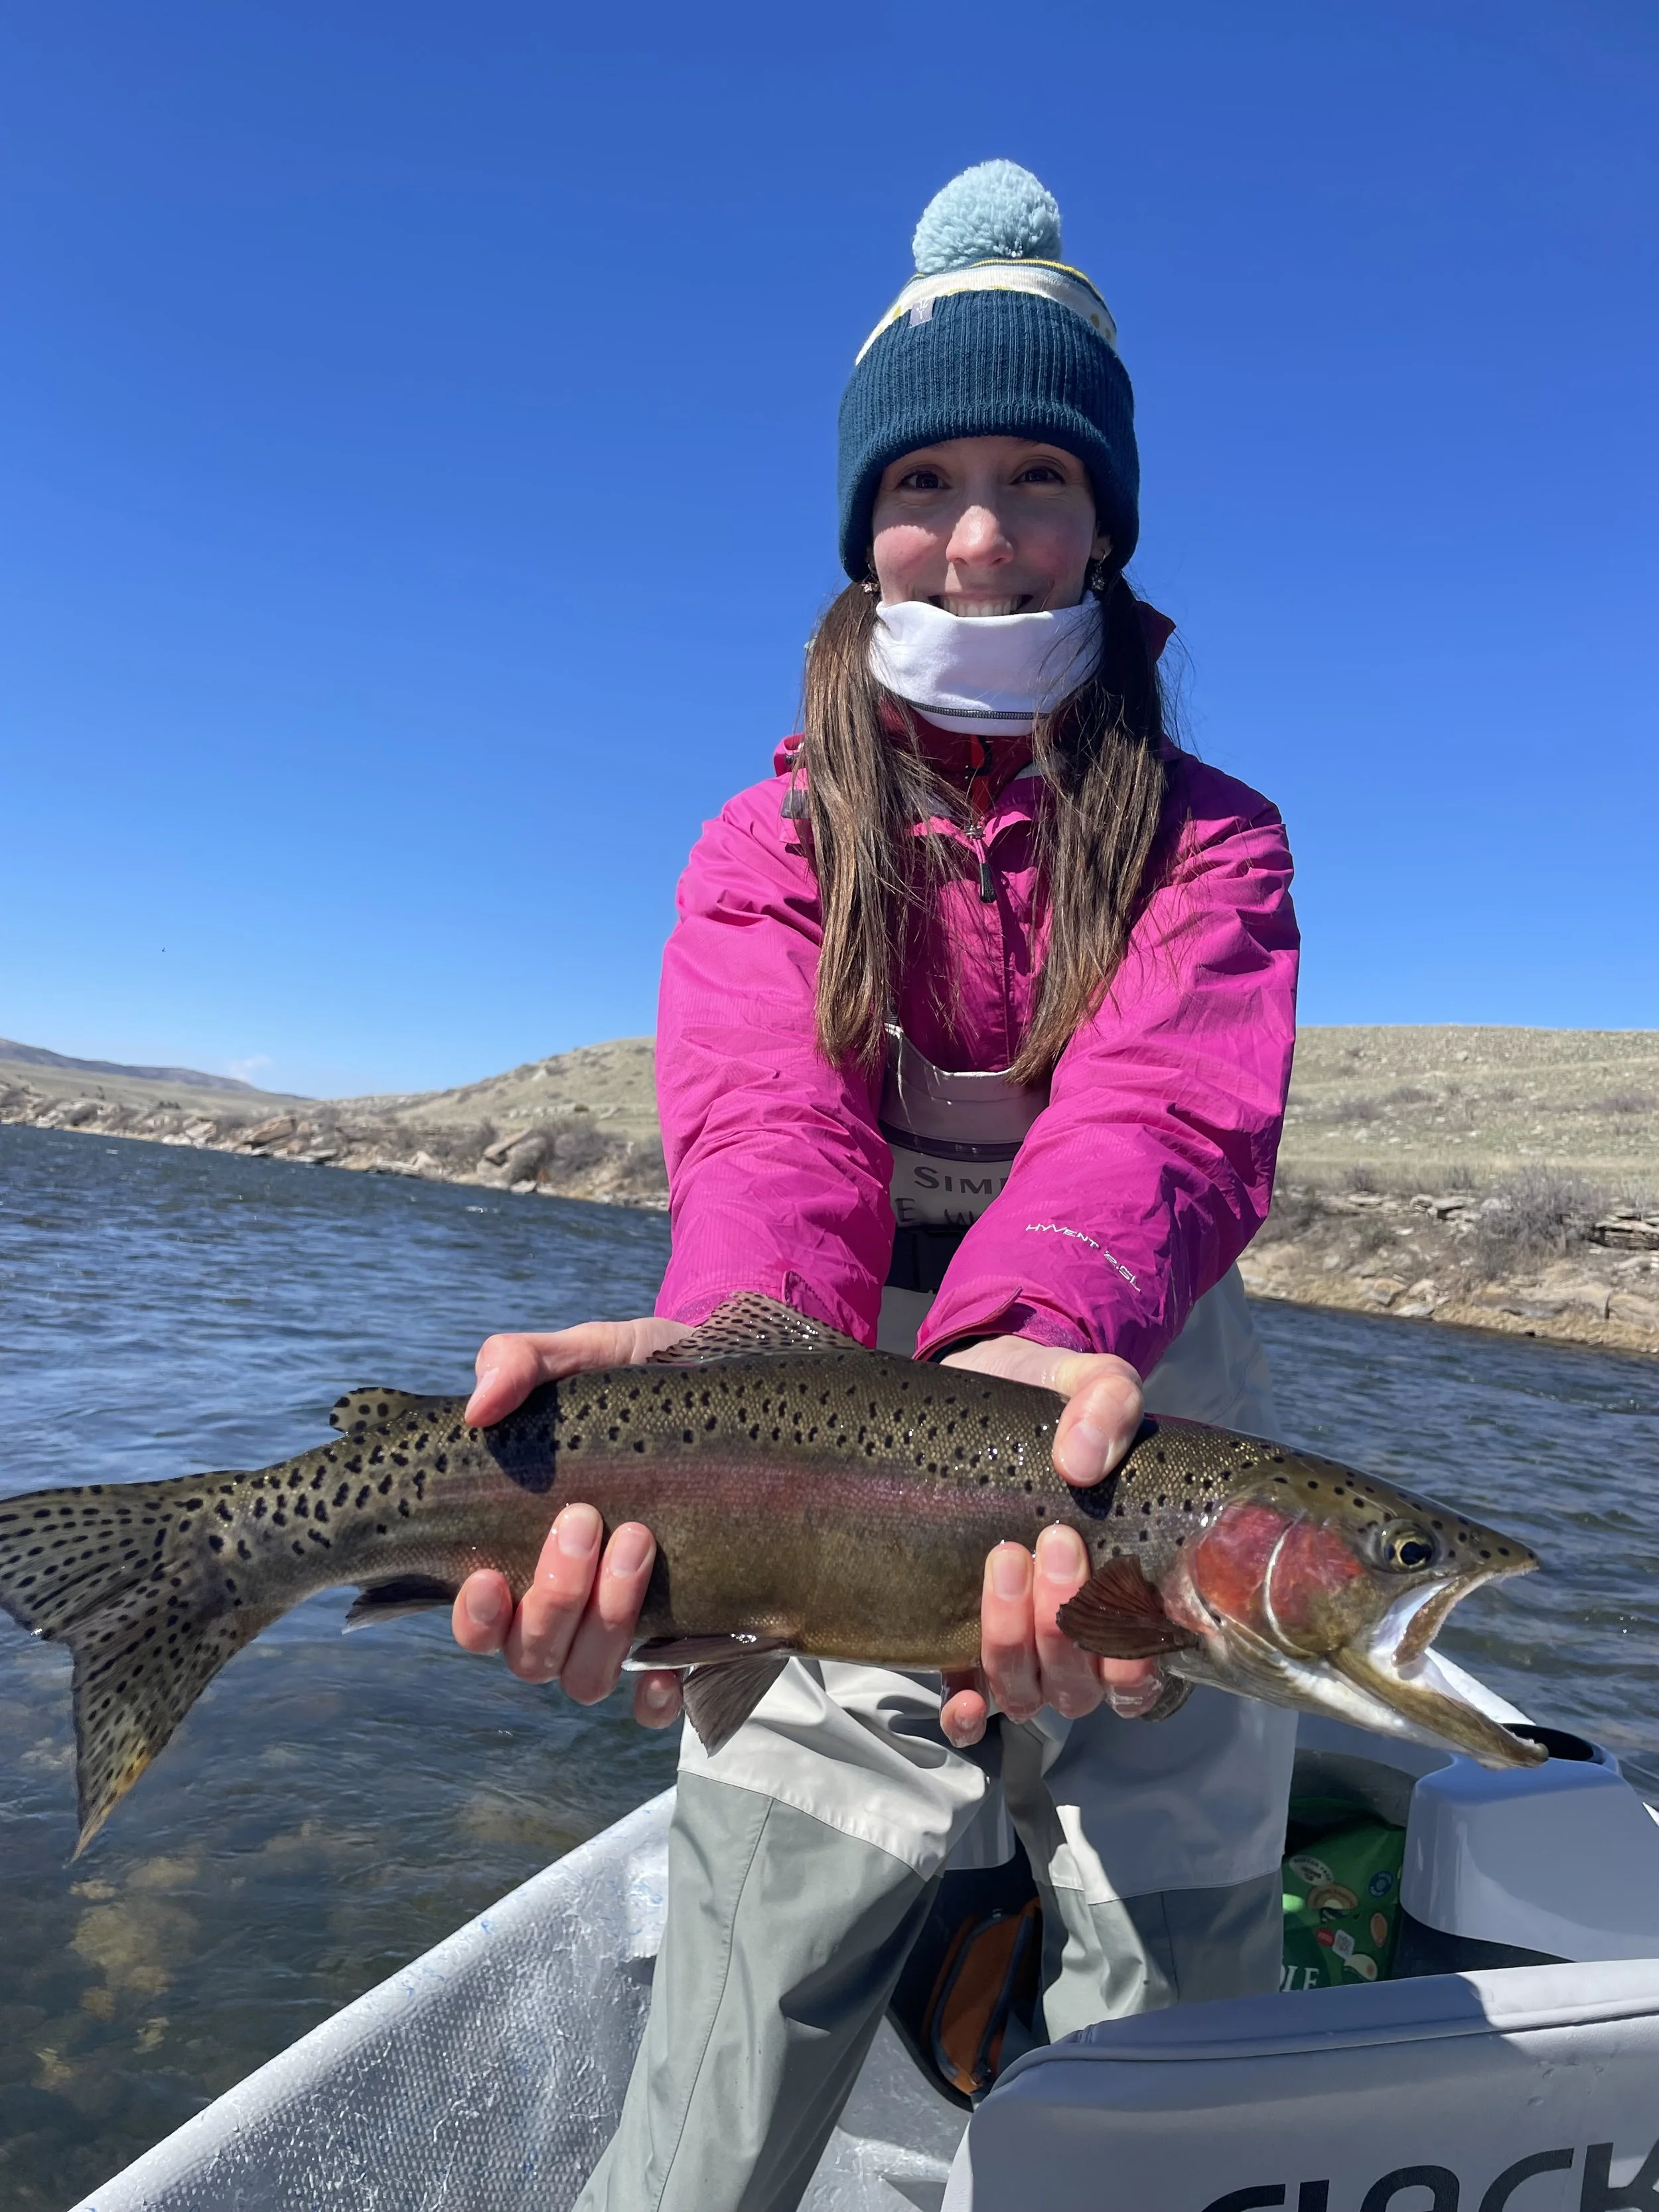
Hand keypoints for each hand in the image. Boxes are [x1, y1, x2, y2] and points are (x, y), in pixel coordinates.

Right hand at [450, 1317, 689, 1726]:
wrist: (738, 1387)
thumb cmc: (646, 1377)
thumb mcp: (590, 1352)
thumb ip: (524, 1362)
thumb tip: (479, 1405)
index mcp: (526, 1550)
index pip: (477, 1619)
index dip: (474, 1616)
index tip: (492, 1573)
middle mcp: (568, 1605)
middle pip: (531, 1654)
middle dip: (554, 1597)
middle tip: (587, 1521)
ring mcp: (627, 1629)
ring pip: (587, 1677)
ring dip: (607, 1622)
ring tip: (640, 1540)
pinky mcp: (692, 1640)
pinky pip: (656, 1702)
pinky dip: (656, 1694)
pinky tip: (669, 1663)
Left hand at [934, 1337, 1161, 1745]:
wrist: (983, 1385)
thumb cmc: (1051, 1399)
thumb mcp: (1091, 1380)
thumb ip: (1107, 1402)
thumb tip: (1082, 1460)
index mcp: (1129, 1588)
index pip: (1147, 1667)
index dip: (1132, 1654)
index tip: (1108, 1575)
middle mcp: (1077, 1630)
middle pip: (1081, 1683)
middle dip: (1064, 1624)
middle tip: (1051, 1540)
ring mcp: (1019, 1638)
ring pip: (1027, 1692)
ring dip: (1014, 1641)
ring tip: (1003, 1557)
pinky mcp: (956, 1633)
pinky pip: (969, 1704)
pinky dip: (967, 1711)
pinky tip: (958, 1693)